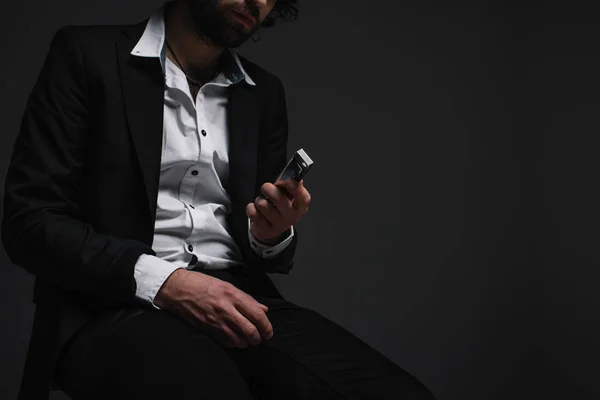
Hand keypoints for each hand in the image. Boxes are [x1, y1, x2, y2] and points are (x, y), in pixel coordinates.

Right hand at [154, 269, 272, 348]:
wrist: (179, 289)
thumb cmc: (203, 284)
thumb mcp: (228, 286)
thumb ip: (247, 299)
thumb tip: (263, 309)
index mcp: (233, 296)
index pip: (256, 314)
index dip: (266, 326)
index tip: (269, 332)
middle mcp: (227, 309)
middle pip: (250, 330)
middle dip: (258, 338)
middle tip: (260, 338)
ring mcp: (217, 321)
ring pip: (239, 340)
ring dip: (246, 342)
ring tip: (248, 340)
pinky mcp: (208, 329)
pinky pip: (226, 342)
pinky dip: (234, 343)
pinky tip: (235, 339)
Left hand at [246, 179, 310, 242]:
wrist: (272, 228)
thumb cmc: (280, 208)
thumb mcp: (289, 197)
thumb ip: (291, 186)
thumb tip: (294, 175)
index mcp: (300, 206)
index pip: (302, 196)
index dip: (292, 186)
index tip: (282, 180)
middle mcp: (291, 216)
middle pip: (279, 198)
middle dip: (268, 189)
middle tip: (266, 188)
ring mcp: (279, 225)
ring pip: (263, 205)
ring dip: (259, 200)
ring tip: (262, 202)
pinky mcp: (265, 230)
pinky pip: (253, 213)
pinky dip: (251, 208)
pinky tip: (256, 210)